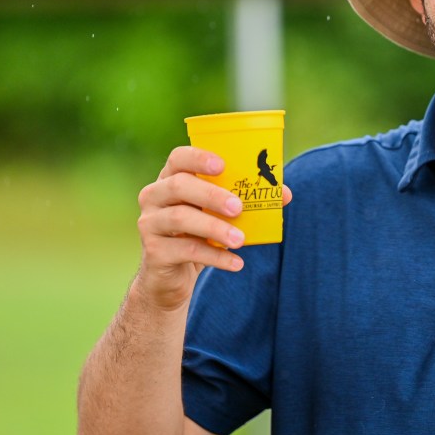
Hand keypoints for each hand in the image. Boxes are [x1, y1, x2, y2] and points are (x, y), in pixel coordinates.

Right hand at [133, 145, 291, 310]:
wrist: (172, 277)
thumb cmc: (199, 233)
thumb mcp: (218, 214)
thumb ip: (245, 199)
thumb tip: (284, 194)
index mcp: (171, 178)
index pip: (179, 157)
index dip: (198, 158)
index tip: (222, 165)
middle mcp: (154, 196)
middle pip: (179, 185)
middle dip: (211, 194)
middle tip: (238, 207)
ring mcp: (150, 223)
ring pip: (180, 218)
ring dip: (215, 227)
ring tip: (240, 239)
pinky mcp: (153, 252)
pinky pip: (185, 250)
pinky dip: (215, 256)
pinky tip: (236, 263)